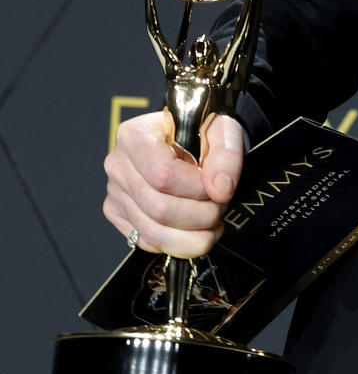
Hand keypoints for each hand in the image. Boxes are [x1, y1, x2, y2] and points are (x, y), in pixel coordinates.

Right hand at [103, 110, 243, 258]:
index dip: (197, 189)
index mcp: (136, 136)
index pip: (163, 175)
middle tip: (220, 205)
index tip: (219, 188)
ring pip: (153, 232)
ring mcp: (115, 192)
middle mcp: (118, 165)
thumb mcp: (223, 128)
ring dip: (194, 236)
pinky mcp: (118, 214)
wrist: (189, 134)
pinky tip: (196, 230)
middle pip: (159, 209)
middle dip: (202, 215)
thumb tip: (220, 190)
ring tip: (213, 221)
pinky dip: (179, 244)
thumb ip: (226, 154)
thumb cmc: (202, 129)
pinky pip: (147, 242)